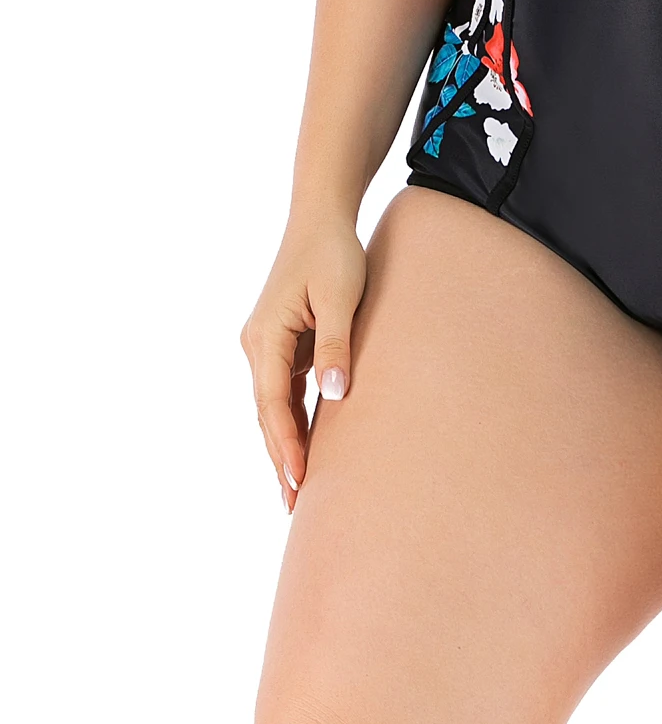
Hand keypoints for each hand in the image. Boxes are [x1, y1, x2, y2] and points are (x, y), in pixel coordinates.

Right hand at [240, 216, 366, 513]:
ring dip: (284, 442)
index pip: (272, 402)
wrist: (321, 218)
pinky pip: (284, 389)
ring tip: (298, 488)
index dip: (284, 444)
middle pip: (267, 412)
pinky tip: (306, 446)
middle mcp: (258, 344)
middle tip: (294, 505)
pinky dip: (292, 418)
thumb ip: (337, 345)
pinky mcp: (282, 342)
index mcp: (266, 335)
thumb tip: (334, 395)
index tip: (298, 477)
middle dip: (279, 457)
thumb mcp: (341, 297)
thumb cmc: (333, 252)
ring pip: (273, 404)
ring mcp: (267, 344)